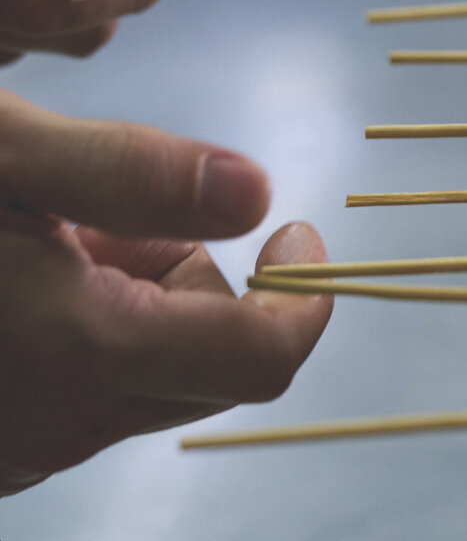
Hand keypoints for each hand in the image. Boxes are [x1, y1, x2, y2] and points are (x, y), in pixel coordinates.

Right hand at [0, 90, 331, 492]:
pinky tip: (14, 277)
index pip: (262, 360)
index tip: (297, 228)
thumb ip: (133, 175)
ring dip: (132, 299)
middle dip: (195, 281)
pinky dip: (81, 331)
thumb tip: (258, 190)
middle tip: (110, 216)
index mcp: (82, 350)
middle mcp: (57, 423)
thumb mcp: (3, 153)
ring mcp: (14, 448)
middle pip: (207, 362)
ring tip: (44, 237)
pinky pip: (80, 391)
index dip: (302, 298)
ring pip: (143, 373)